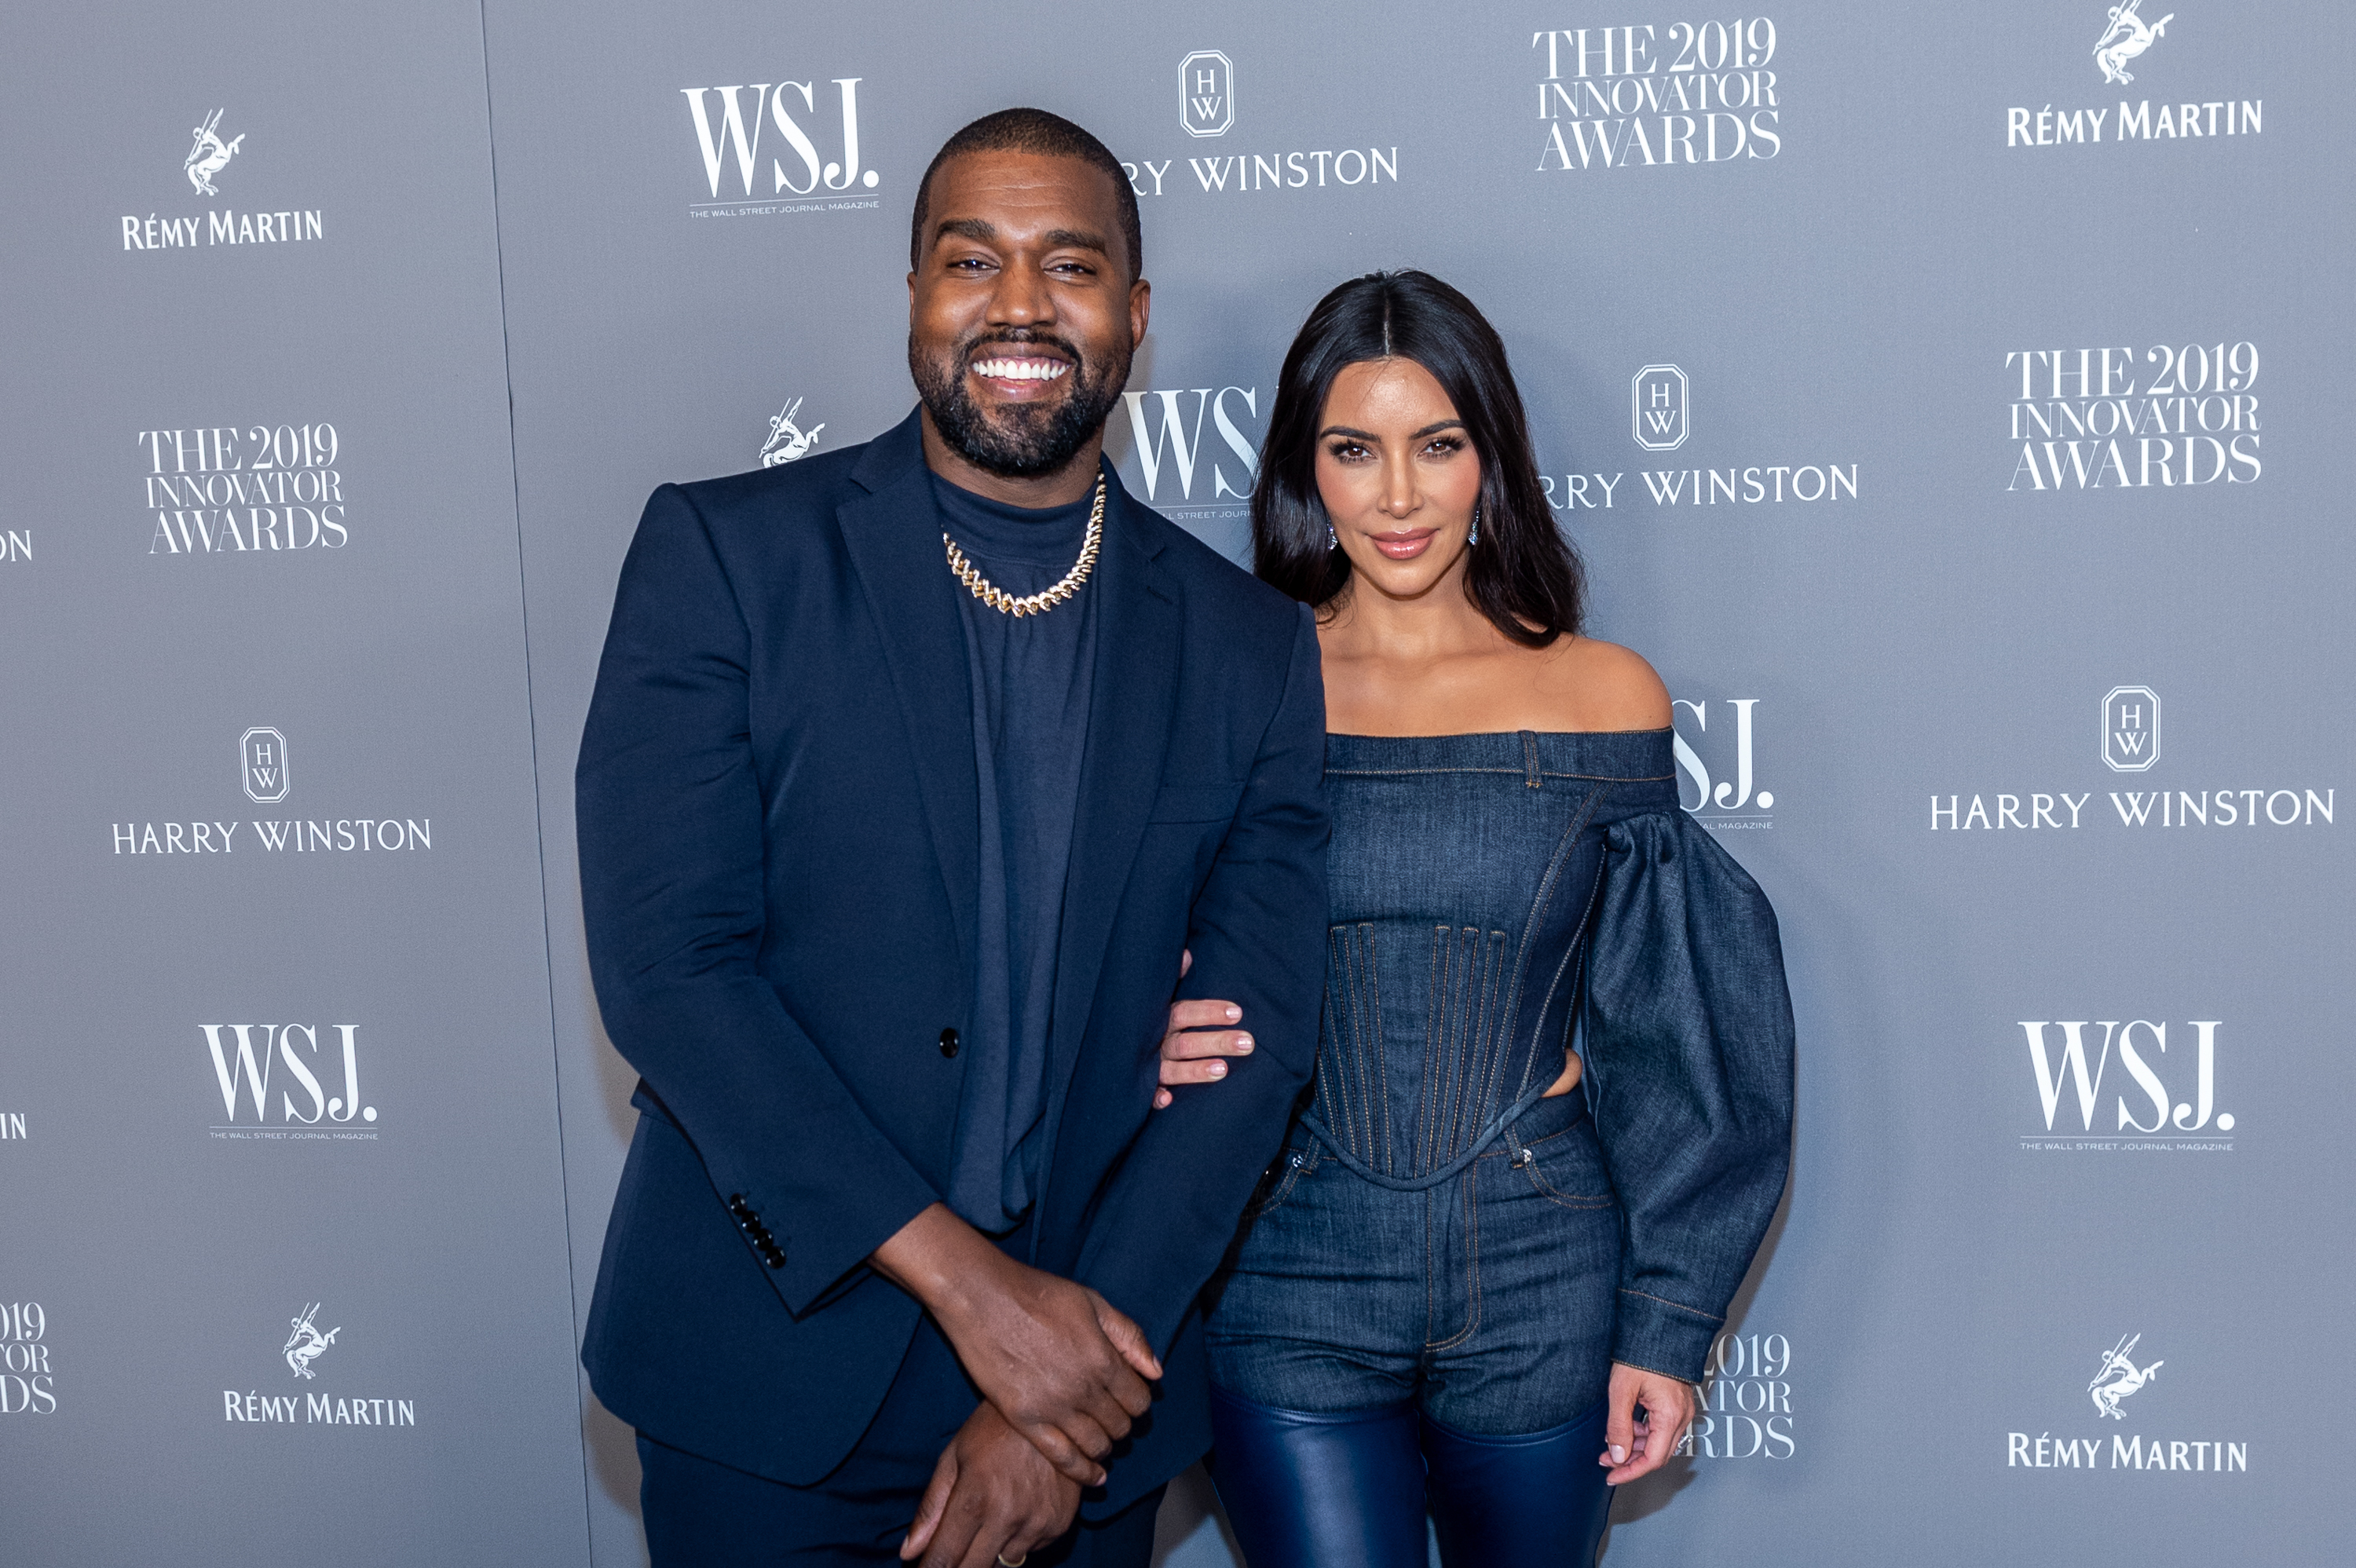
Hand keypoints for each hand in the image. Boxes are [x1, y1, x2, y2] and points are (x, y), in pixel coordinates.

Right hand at [871, 1206, 1160, 1486]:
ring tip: (1099, 1438)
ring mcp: (1054, 1408)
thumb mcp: (1093, 1302)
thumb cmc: (1037, 1293)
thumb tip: (1155, 1372)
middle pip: (1120, 1426)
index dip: (1138, 1401)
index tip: (1129, 1397)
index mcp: (1103, 1359)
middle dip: (1122, 1423)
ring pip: (1096, 1445)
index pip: (1139, 1400)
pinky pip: (1062, 1458)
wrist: (982, 1298)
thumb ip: (1129, 1337)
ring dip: (1104, 1446)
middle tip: (1112, 1416)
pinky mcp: (1025, 1420)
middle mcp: (1084, 1389)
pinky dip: (1083, 1472)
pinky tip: (1094, 1476)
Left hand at [901, 1403, 1080, 1566]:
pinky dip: (1019, 1540)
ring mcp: (1037, 1522)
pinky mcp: (1059, 1524)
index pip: (944, 1558)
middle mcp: (1007, 1516)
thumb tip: (908, 1553)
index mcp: (974, 1498)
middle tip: (954, 1550)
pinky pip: (1031, 1550)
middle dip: (958, 1567)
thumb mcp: (954, 1457)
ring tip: (991, 1518)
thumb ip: (931, 1508)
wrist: (1052, 1407)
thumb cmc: (994, 1427)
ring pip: (1004, 1565)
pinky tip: (1018, 1510)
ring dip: (990, 1553)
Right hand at [1155, 950, 1250, 1109]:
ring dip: (1195, 1071)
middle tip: (1247, 1042)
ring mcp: (1146, 1066)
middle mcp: (1153, 1042)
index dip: (1210, 1012)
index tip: (1237, 1012)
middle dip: (1217, 1042)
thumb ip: (1171, 979)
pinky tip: (1168, 1100)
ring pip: (1172, 1069)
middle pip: (1186, 1043)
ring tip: (1223, 1070)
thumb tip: (1186, 955)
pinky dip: (1154, 1097)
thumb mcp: (1154, 997)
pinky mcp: (1139, 1087)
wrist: (1103, 1046)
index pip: (1186, 1012)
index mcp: (1159, 1019)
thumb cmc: (1141, 1019)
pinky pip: (1145, 1095)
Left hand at [1597, 1361, 1694, 1484]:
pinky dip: (1643, 1432)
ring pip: (1659, 1441)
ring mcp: (1682, 1410)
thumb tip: (1617, 1456)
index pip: (1653, 1459)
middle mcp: (1682, 1416)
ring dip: (1635, 1446)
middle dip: (1630, 1460)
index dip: (1630, 1471)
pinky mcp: (1677, 1404)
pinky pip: (1661, 1428)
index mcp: (1670, 1415)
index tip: (1611, 1476)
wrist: (1658, 1328)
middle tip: (1605, 1460)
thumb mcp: (1621, 1391)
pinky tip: (1625, 1427)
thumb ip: (1619, 1426)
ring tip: (1610, 1441)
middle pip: (1658, 1453)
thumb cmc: (1640, 1355)